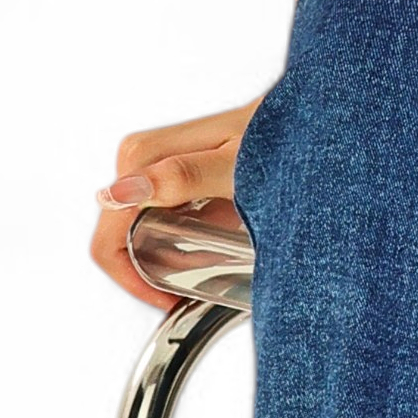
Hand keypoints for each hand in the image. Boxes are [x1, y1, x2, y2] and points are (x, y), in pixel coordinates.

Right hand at [92, 100, 260, 309]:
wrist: (309, 120)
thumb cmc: (278, 137)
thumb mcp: (235, 165)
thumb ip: (182, 176)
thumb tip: (118, 194)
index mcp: (143, 157)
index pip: (108, 239)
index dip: (132, 280)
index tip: (169, 298)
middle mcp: (142, 159)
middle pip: (118, 237)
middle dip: (148, 271)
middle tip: (192, 287)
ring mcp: (156, 166)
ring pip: (135, 229)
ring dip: (163, 258)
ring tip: (207, 267)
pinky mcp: (174, 173)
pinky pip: (156, 217)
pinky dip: (177, 241)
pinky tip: (212, 245)